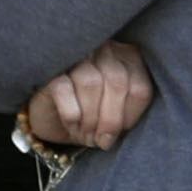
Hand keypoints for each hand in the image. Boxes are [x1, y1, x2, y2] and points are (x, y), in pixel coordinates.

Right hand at [23, 39, 152, 150]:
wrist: (56, 118)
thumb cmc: (93, 114)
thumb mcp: (118, 117)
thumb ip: (128, 116)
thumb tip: (117, 131)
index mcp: (129, 58)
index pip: (140, 88)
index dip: (130, 118)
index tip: (119, 133)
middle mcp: (104, 50)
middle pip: (117, 82)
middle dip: (110, 120)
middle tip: (101, 140)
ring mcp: (76, 56)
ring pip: (91, 83)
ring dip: (90, 118)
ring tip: (86, 134)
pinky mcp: (51, 69)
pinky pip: (64, 90)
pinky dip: (71, 114)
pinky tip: (71, 123)